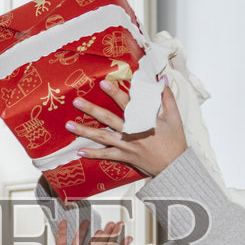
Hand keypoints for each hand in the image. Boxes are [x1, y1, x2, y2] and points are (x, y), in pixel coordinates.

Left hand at [65, 81, 188, 177]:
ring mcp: (126, 145)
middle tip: (77, 102)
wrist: (175, 165)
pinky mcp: (125, 157)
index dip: (114, 92)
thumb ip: (167, 97)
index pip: (126, 103)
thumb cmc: (175, 141)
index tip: (103, 83)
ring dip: (85, 131)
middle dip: (91, 109)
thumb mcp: (175, 117)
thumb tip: (163, 79)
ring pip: (102, 137)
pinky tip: (80, 151)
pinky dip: (93, 154)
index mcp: (142, 120)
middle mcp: (131, 132)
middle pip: (108, 119)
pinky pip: (106, 155)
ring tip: (69, 125)